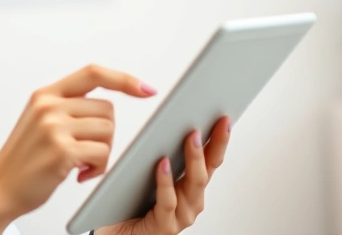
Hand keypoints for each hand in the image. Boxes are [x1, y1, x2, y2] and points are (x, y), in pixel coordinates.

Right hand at [0, 65, 155, 233]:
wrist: (0, 189)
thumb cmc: (23, 161)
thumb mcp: (38, 121)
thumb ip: (66, 107)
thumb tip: (106, 107)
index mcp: (45, 95)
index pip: (93, 74)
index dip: (123, 79)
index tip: (146, 89)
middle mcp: (49, 106)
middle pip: (107, 109)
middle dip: (105, 134)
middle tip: (87, 152)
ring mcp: (54, 127)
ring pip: (108, 131)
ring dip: (102, 153)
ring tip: (81, 164)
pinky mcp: (62, 150)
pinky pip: (102, 154)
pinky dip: (98, 169)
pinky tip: (80, 175)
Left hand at [95, 116, 231, 234]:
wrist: (117, 234)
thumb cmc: (132, 203)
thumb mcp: (150, 174)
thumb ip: (164, 155)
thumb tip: (168, 122)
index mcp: (191, 187)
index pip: (211, 160)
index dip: (220, 140)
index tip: (224, 117)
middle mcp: (191, 202)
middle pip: (208, 169)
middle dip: (214, 144)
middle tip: (214, 121)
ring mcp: (181, 216)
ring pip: (192, 184)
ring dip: (194, 158)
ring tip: (191, 136)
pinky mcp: (165, 226)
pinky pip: (167, 201)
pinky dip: (166, 181)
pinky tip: (163, 164)